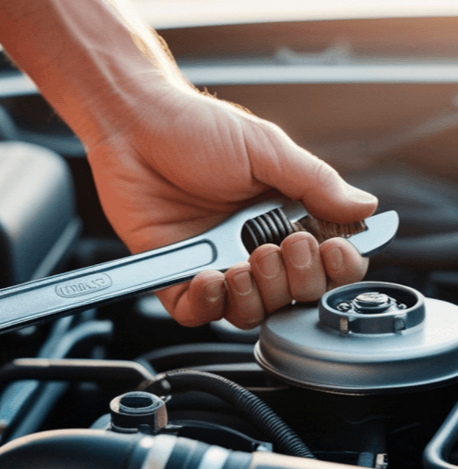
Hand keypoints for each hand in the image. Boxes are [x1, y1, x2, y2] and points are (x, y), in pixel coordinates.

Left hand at [88, 90, 378, 328]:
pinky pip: (196, 312)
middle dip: (293, 281)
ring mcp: (213, 262)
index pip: (324, 261)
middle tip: (278, 248)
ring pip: (249, 312)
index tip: (332, 251)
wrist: (135, 125)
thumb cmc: (193, 128)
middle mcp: (250, 245)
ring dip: (255, 297)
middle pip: (291, 295)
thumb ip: (315, 183)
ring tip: (242, 265)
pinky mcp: (174, 274)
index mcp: (282, 216)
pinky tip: (209, 279)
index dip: (335, 267)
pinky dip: (207, 306)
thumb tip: (364, 208)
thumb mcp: (265, 148)